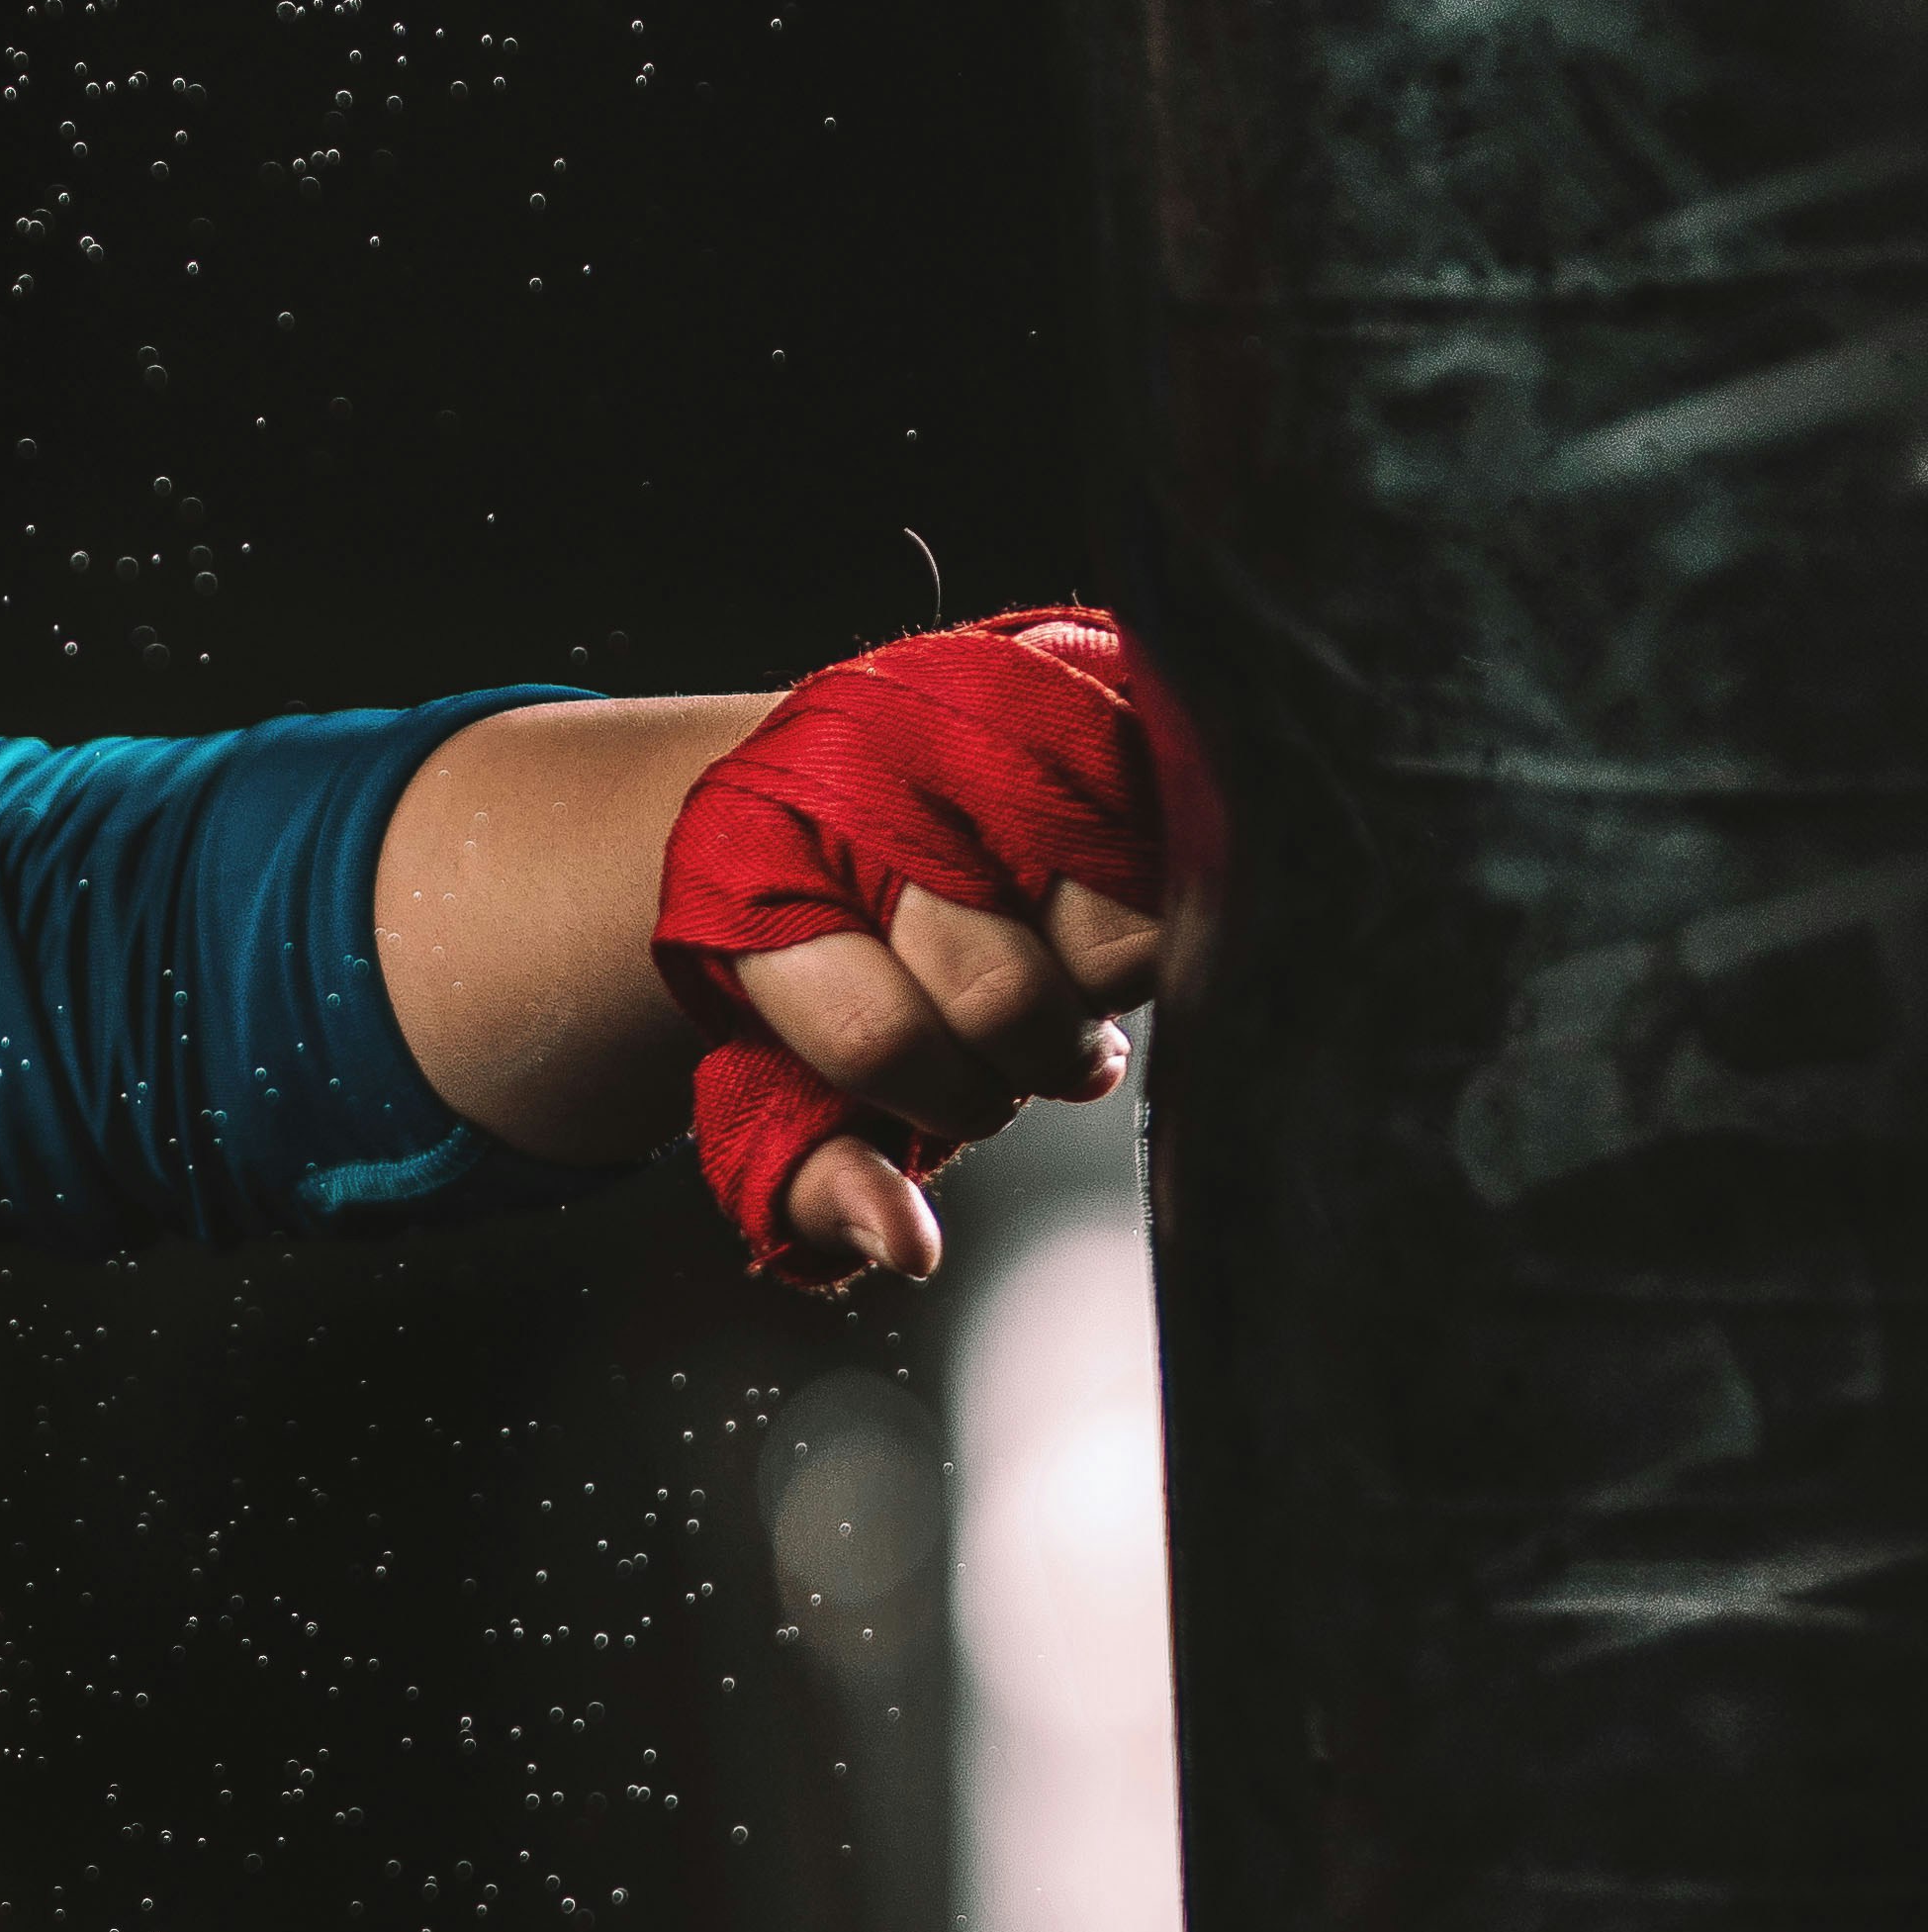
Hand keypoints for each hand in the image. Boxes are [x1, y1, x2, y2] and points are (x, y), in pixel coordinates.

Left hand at [659, 608, 1197, 1286]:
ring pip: (1109, 935)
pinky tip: (1117, 900)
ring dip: (1103, 987)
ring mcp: (983, 725)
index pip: (878, 1038)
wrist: (856, 753)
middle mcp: (863, 783)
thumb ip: (817, 1174)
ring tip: (1065, 964)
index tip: (955, 1092)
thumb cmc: (823, 936)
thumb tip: (905, 1244)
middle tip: (1026, 1045)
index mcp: (752, 874)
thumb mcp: (776, 1058)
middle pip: (1000, 997)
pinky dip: (1162, 905)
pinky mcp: (1088, 687)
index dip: (940, 1100)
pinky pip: (1178, 851)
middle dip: (1026, 1060)